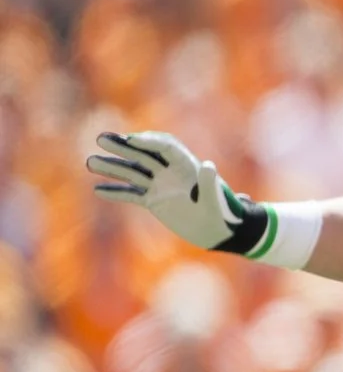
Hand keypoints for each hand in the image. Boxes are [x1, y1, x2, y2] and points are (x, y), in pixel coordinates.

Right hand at [87, 130, 266, 252]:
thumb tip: (208, 166)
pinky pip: (132, 194)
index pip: (166, 147)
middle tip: (101, 139)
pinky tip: (98, 190)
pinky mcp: (154, 201)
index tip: (132, 140)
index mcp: (188, 166)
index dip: (150, 141)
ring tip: (90, 162)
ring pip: (133, 172)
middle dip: (123, 147)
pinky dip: (116, 192)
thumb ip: (210, 184)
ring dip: (112, 167)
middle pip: (144, 155)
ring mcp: (160, 186)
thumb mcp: (217, 202)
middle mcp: (171, 172)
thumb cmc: (224, 216)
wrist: (219, 232)